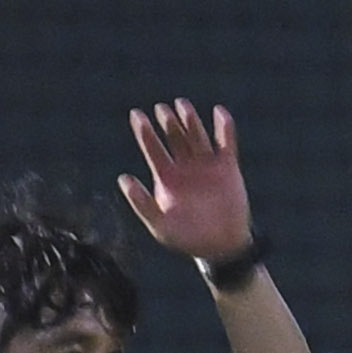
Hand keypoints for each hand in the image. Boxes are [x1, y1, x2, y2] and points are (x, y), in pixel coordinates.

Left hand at [115, 100, 255, 263]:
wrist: (221, 247)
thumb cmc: (187, 238)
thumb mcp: (159, 224)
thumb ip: (141, 203)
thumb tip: (123, 179)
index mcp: (166, 177)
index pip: (152, 148)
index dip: (144, 132)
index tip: (136, 115)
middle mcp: (185, 167)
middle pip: (174, 137)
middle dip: (167, 122)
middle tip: (160, 109)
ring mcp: (207, 165)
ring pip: (197, 136)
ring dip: (190, 120)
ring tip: (181, 105)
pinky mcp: (228, 167)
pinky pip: (226, 143)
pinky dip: (224, 128)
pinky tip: (219, 113)